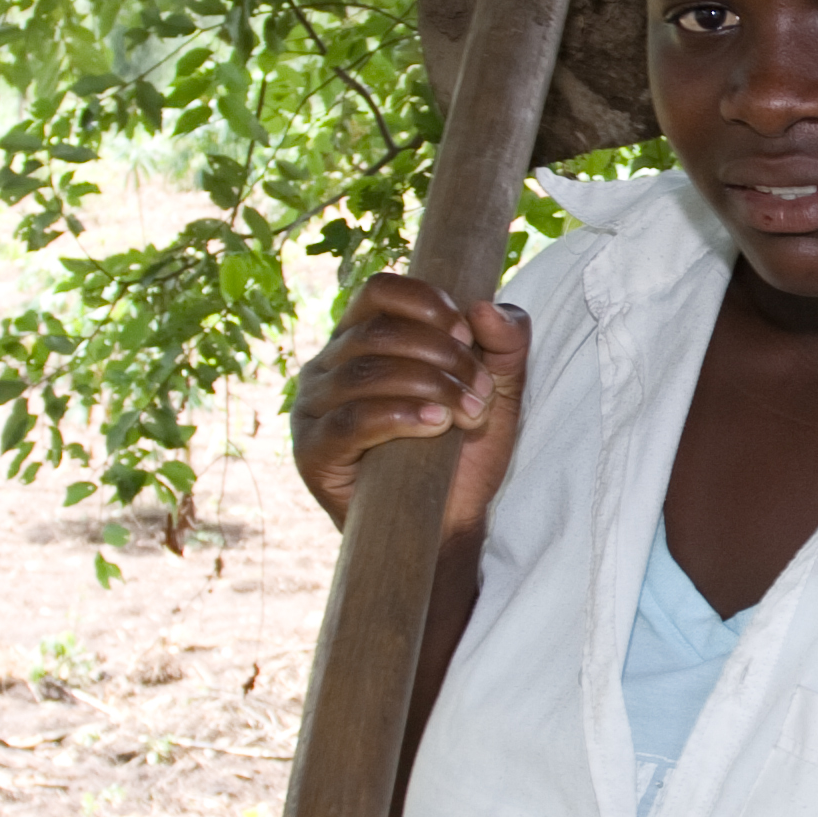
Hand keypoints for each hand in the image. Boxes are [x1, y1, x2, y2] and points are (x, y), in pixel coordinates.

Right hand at [289, 272, 531, 534]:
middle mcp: (327, 366)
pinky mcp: (312, 452)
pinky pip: (350, 421)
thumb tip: (486, 307)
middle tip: (481, 390)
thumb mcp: (497, 389)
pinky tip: (435, 425)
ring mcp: (312, 408)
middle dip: (441, 355)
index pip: (378, 291)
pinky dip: (399, 416)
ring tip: (470, 413)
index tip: (467, 333)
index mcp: (360, 339)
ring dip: (430, 386)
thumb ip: (505, 342)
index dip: (425, 303)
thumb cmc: (462, 451)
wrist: (446, 524)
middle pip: (377, 332)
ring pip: (365, 373)